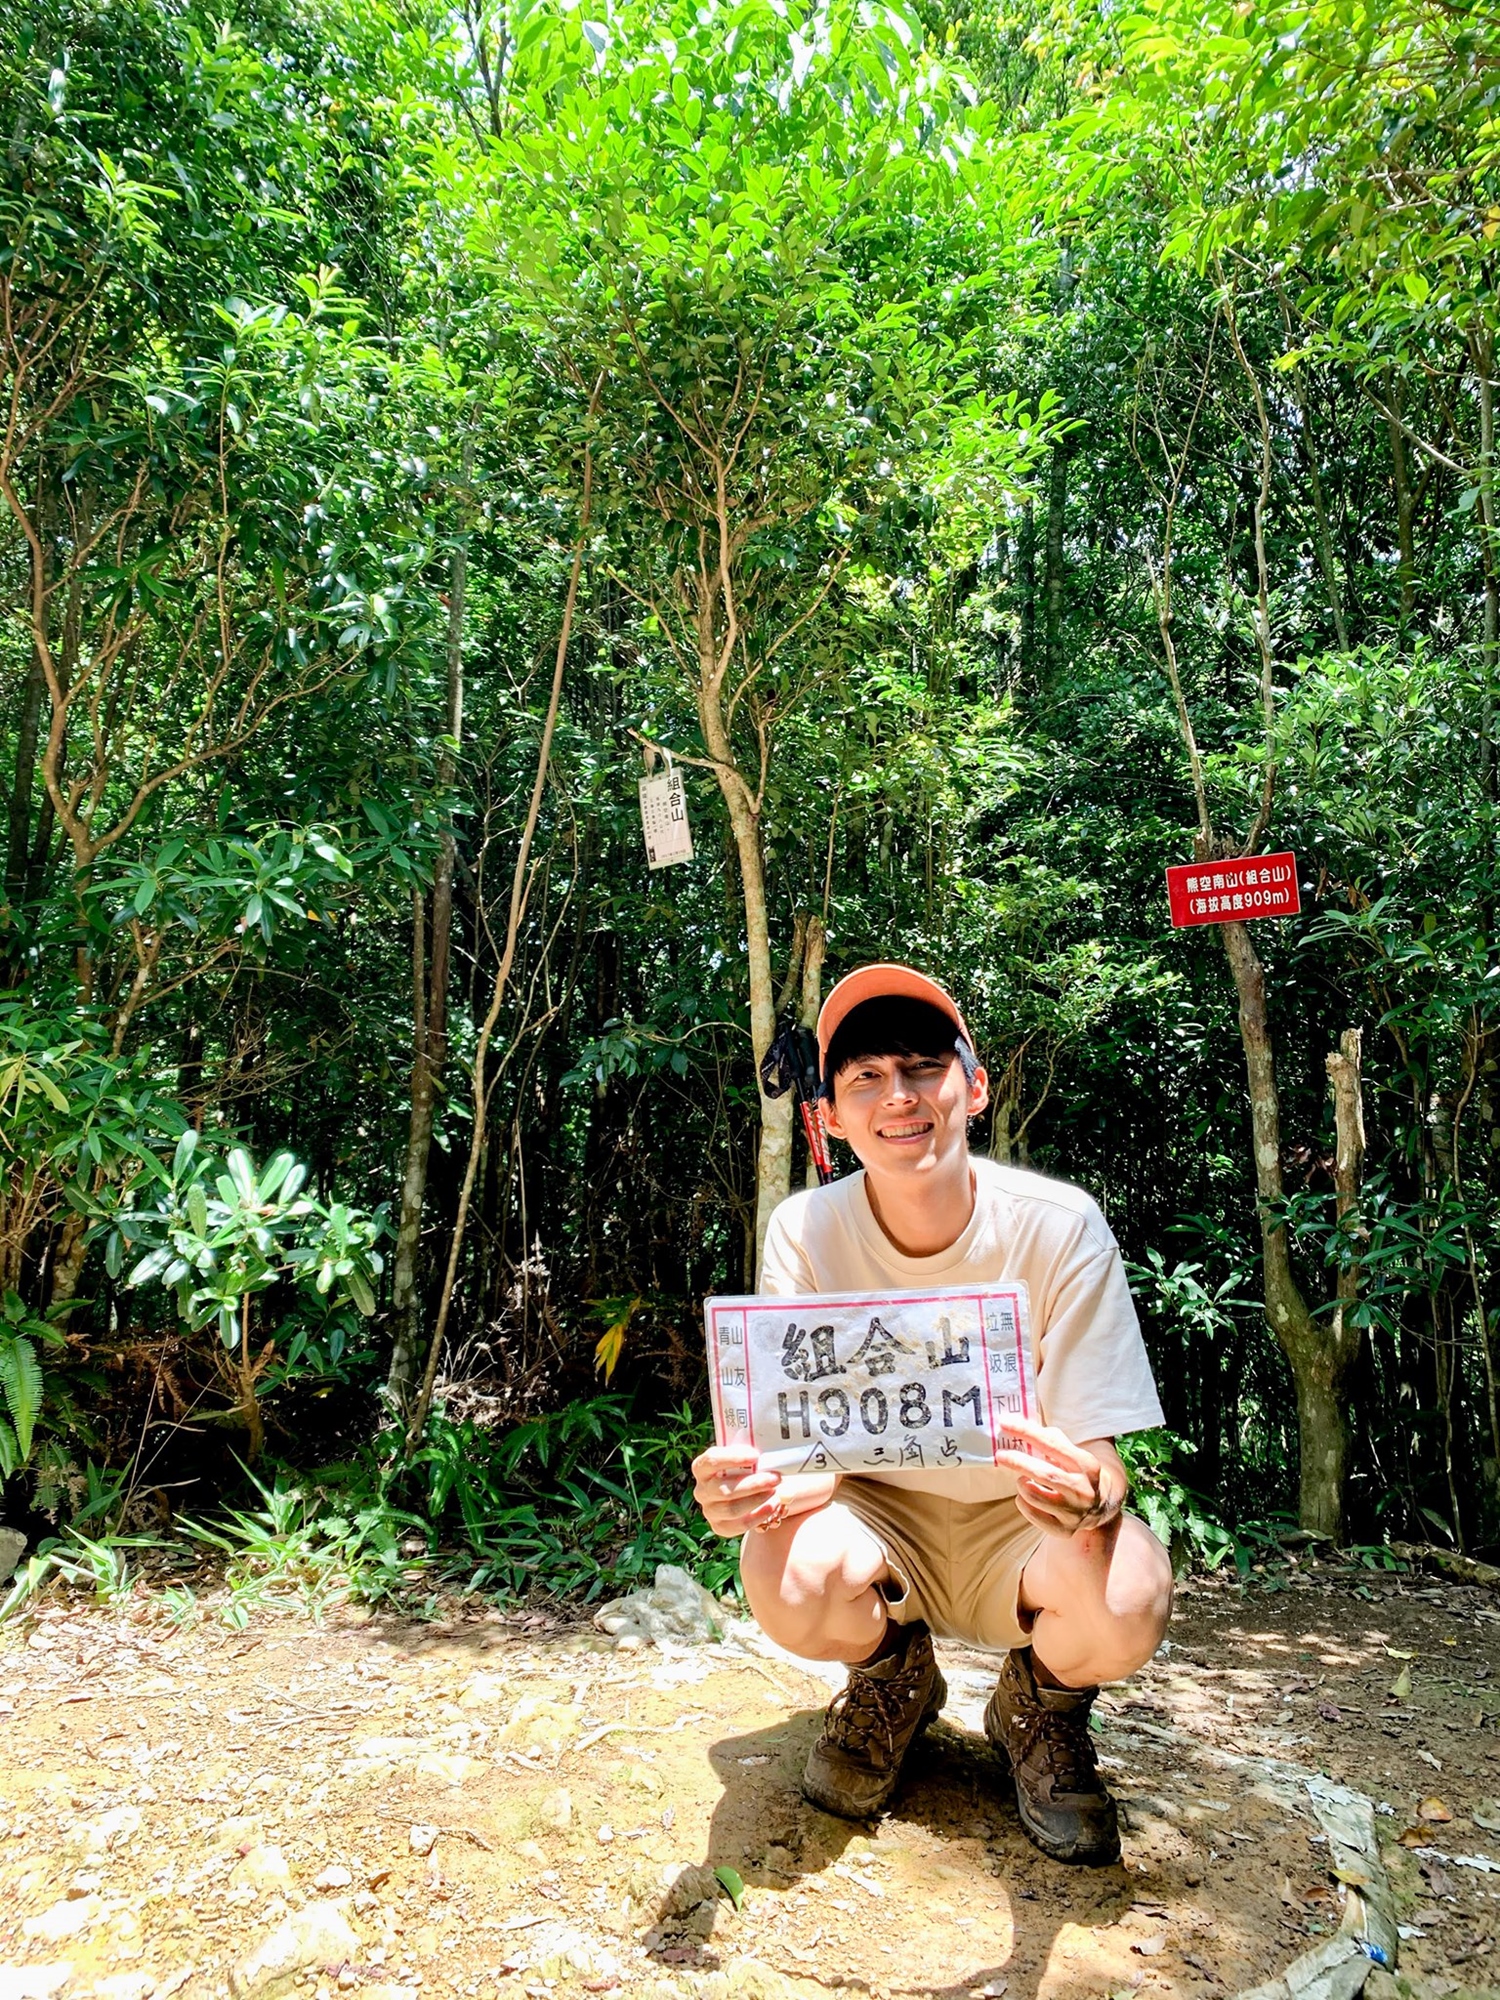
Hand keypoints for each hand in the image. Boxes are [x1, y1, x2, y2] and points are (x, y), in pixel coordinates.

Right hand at [691, 1443, 782, 1537]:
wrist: (742, 1494)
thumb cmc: (742, 1469)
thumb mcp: (742, 1458)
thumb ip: (750, 1456)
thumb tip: (770, 1453)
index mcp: (702, 1468)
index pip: (712, 1460)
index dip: (733, 1458)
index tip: (755, 1455)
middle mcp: (702, 1490)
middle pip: (725, 1489)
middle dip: (753, 1484)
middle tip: (775, 1478)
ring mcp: (709, 1510)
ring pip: (732, 1509)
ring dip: (757, 1500)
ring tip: (775, 1492)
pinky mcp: (720, 1527)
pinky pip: (739, 1525)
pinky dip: (758, 1516)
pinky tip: (773, 1506)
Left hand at [993, 1415, 1126, 1538]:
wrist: (1102, 1506)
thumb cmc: (1077, 1471)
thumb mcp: (1074, 1452)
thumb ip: (1051, 1440)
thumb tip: (1019, 1428)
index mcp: (1087, 1465)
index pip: (1052, 1445)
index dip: (1026, 1432)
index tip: (1005, 1423)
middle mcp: (1083, 1490)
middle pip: (1043, 1473)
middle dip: (1018, 1461)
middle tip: (1001, 1454)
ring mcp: (1074, 1513)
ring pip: (1032, 1495)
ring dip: (1022, 1483)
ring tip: (1024, 1479)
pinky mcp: (1064, 1530)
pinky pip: (1031, 1514)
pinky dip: (1023, 1502)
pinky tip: (1029, 1497)